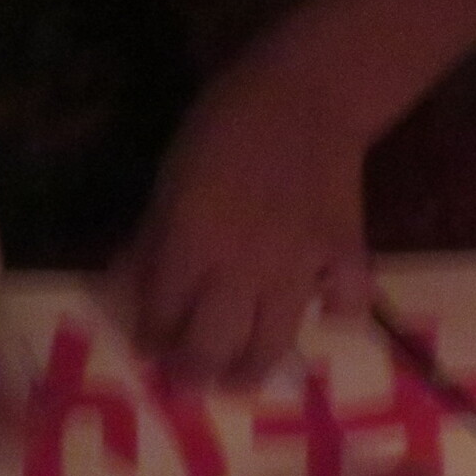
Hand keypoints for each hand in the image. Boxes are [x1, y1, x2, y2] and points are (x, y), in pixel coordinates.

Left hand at [124, 67, 369, 383]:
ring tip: (241, 380)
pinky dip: (335, 314)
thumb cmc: (224, 127)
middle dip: (194, 371)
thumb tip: (130, 284)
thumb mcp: (169, 177)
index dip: (152, 338)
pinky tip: (323, 314)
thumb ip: (153, 237)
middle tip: (190, 381)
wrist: (306, 94)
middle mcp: (240, 266)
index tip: (150, 349)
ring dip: (251, 369)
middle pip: (212, 344)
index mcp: (190, 242)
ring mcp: (297, 266)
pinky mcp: (345, 256)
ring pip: (271, 342)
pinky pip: (344, 304)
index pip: (162, 313)